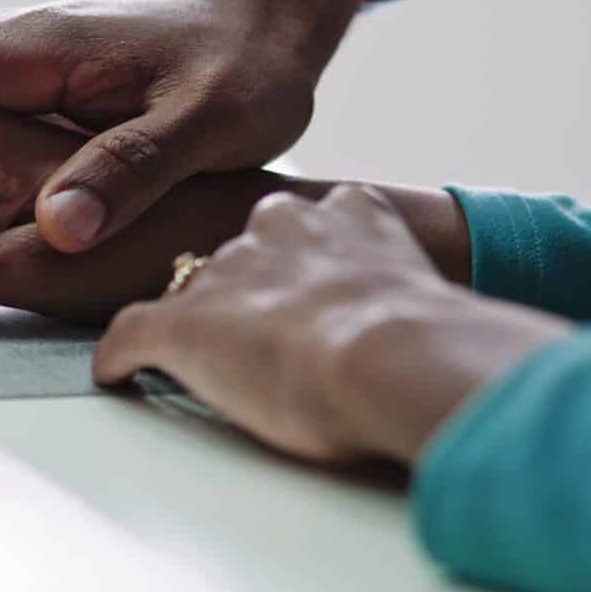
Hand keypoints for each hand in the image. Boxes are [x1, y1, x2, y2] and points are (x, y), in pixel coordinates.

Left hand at [93, 186, 567, 466]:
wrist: (393, 351)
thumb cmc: (433, 342)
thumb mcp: (436, 304)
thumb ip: (428, 311)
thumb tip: (472, 360)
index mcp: (349, 217)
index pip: (309, 225)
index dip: (302, 263)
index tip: (303, 288)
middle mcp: (280, 228)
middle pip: (242, 248)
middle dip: (241, 286)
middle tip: (248, 327)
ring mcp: (226, 272)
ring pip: (186, 287)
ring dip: (190, 321)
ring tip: (184, 352)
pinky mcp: (181, 323)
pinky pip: (130, 335)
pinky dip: (121, 357)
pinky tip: (118, 374)